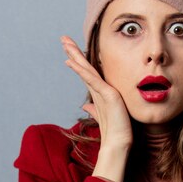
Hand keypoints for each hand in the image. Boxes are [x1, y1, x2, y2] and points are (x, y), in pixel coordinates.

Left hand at [61, 36, 132, 181]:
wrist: (119, 143)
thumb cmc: (114, 131)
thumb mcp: (100, 117)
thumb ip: (94, 110)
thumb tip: (86, 105)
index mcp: (100, 93)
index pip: (86, 73)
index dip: (77, 61)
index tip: (68, 50)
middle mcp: (103, 89)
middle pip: (86, 67)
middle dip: (74, 52)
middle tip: (63, 38)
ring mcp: (106, 90)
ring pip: (88, 69)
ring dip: (75, 55)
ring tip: (65, 43)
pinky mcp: (109, 95)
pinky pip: (91, 80)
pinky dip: (81, 70)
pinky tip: (71, 62)